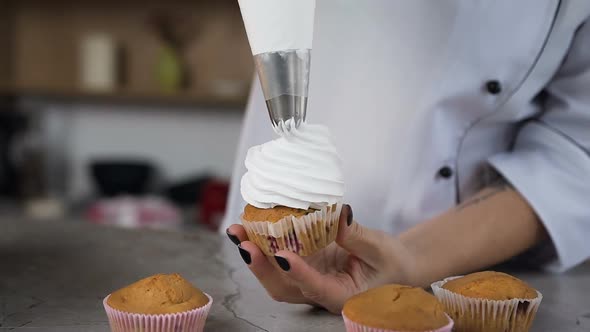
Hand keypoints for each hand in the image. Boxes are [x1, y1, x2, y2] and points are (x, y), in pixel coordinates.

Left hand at [226, 205, 415, 313]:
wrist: (393, 265)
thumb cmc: (390, 262)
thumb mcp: (380, 248)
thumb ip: (357, 236)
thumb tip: (338, 215)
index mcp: (342, 295)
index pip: (316, 288)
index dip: (298, 273)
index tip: (282, 256)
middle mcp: (319, 291)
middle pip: (283, 287)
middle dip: (261, 267)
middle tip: (245, 244)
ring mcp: (308, 278)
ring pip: (275, 275)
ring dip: (254, 254)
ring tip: (236, 230)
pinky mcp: (305, 263)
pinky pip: (279, 257)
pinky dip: (263, 242)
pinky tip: (250, 224)